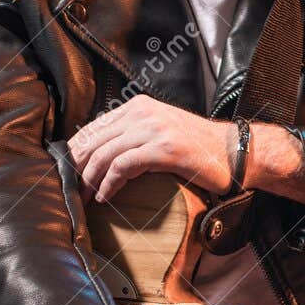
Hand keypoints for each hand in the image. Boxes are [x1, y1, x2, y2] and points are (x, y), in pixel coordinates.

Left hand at [67, 95, 232, 202]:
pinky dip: (108, 184)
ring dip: (89, 180)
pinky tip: (105, 197)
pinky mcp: (163, 149)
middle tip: (72, 190)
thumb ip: (135, 135)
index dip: (77, 152)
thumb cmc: (199, 149)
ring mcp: (154, 129)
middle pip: (94, 140)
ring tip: (85, 198)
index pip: (94, 127)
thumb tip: (102, 153)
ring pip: (104, 154)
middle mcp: (143, 113)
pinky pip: (122, 167)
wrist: (234, 152)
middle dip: (78, 168)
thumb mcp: (162, 132)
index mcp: (139, 106)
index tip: (70, 174)